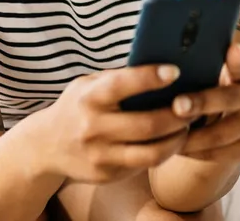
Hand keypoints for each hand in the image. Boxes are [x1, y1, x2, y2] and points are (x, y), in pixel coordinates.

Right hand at [39, 64, 192, 183]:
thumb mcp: (89, 85)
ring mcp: (99, 155)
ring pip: (152, 153)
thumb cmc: (79, 106)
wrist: (45, 146)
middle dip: (179, 116)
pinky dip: (163, 153)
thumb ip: (119, 78)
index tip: (175, 71)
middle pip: (148, 125)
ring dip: (177, 139)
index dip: (150, 77)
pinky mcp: (106, 175)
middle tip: (195, 106)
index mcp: (89, 97)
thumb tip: (163, 63)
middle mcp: (93, 128)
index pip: (122, 85)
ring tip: (187, 127)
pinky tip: (172, 141)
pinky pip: (143, 165)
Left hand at [171, 43, 239, 162]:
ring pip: (220, 134)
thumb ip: (202, 72)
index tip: (233, 49)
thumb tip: (170, 65)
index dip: (238, 59)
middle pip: (229, 100)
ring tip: (167, 133)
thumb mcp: (209, 81)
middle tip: (177, 105)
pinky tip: (176, 148)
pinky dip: (194, 152)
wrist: (224, 129)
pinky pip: (217, 154)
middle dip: (201, 103)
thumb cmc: (210, 97)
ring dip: (191, 136)